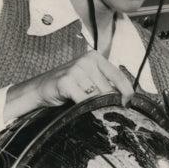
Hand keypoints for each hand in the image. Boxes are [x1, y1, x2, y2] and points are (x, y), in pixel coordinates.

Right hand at [4, 53, 134, 121]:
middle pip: (108, 89)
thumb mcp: (89, 79)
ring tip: (84, 105)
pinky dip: (83, 108)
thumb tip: (125, 98)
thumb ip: (105, 83)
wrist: (41, 89)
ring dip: (93, 106)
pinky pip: (84, 101)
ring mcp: (76, 70)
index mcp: (95, 57)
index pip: (119, 75)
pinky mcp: (66, 81)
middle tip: (100, 109)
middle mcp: (87, 60)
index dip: (127, 92)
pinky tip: (77, 107)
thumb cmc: (68, 86)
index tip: (127, 103)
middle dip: (107, 102)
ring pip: (97, 96)